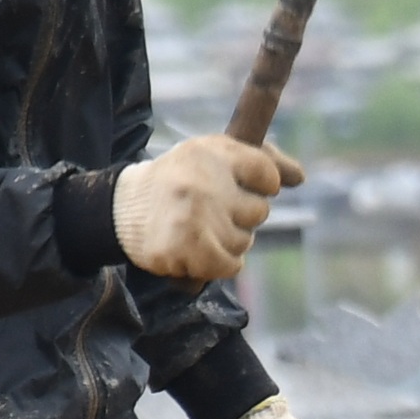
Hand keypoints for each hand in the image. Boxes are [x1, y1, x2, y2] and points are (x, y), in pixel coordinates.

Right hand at [115, 133, 301, 280]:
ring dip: (226, 242)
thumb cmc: (176, 182)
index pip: (267, 175)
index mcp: (214, 152)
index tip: (241, 187)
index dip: (262, 186)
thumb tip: (300, 177)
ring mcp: (198, 215)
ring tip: (195, 228)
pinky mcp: (189, 247)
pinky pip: (231, 265)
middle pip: (260, 212)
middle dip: (238, 217)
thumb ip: (261, 162)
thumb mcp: (211, 157)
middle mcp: (207, 181)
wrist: (120, 209)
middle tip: (206, 210)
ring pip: (245, 242)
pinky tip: (194, 250)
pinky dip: (218, 264)